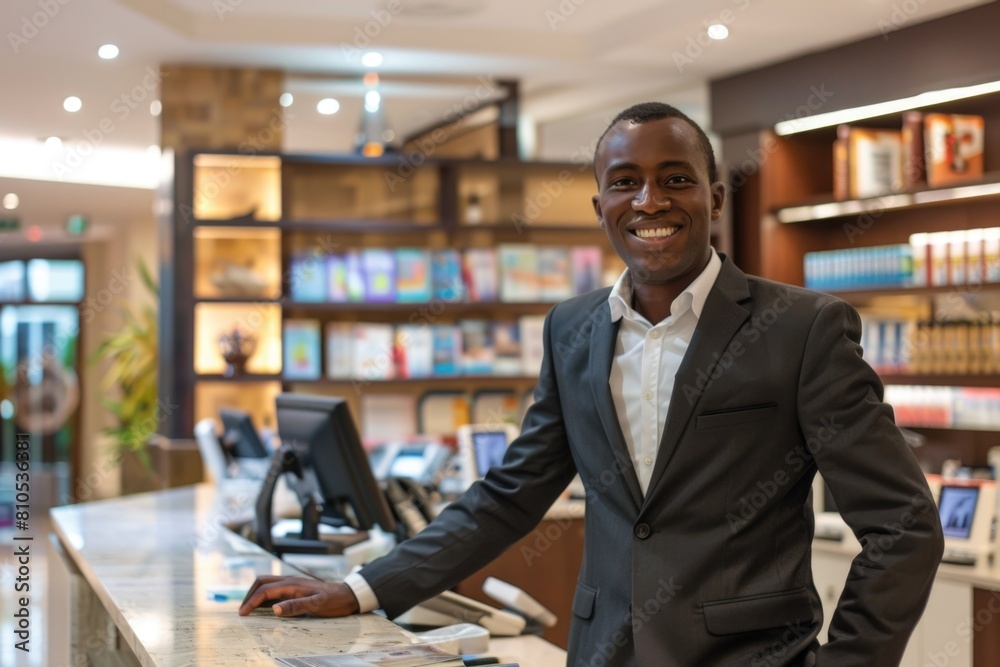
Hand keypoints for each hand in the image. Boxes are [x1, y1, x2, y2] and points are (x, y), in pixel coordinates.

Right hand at [238, 576, 360, 617]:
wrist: (347, 595)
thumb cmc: (333, 601)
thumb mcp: (316, 605)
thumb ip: (296, 606)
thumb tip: (275, 609)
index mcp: (292, 584)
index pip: (265, 591)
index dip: (251, 602)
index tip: (242, 613)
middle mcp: (290, 580)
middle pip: (262, 582)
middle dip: (249, 594)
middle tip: (243, 610)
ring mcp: (293, 582)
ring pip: (267, 583)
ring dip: (256, 593)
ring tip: (250, 607)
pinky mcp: (296, 586)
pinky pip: (275, 587)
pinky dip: (265, 594)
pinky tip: (266, 604)